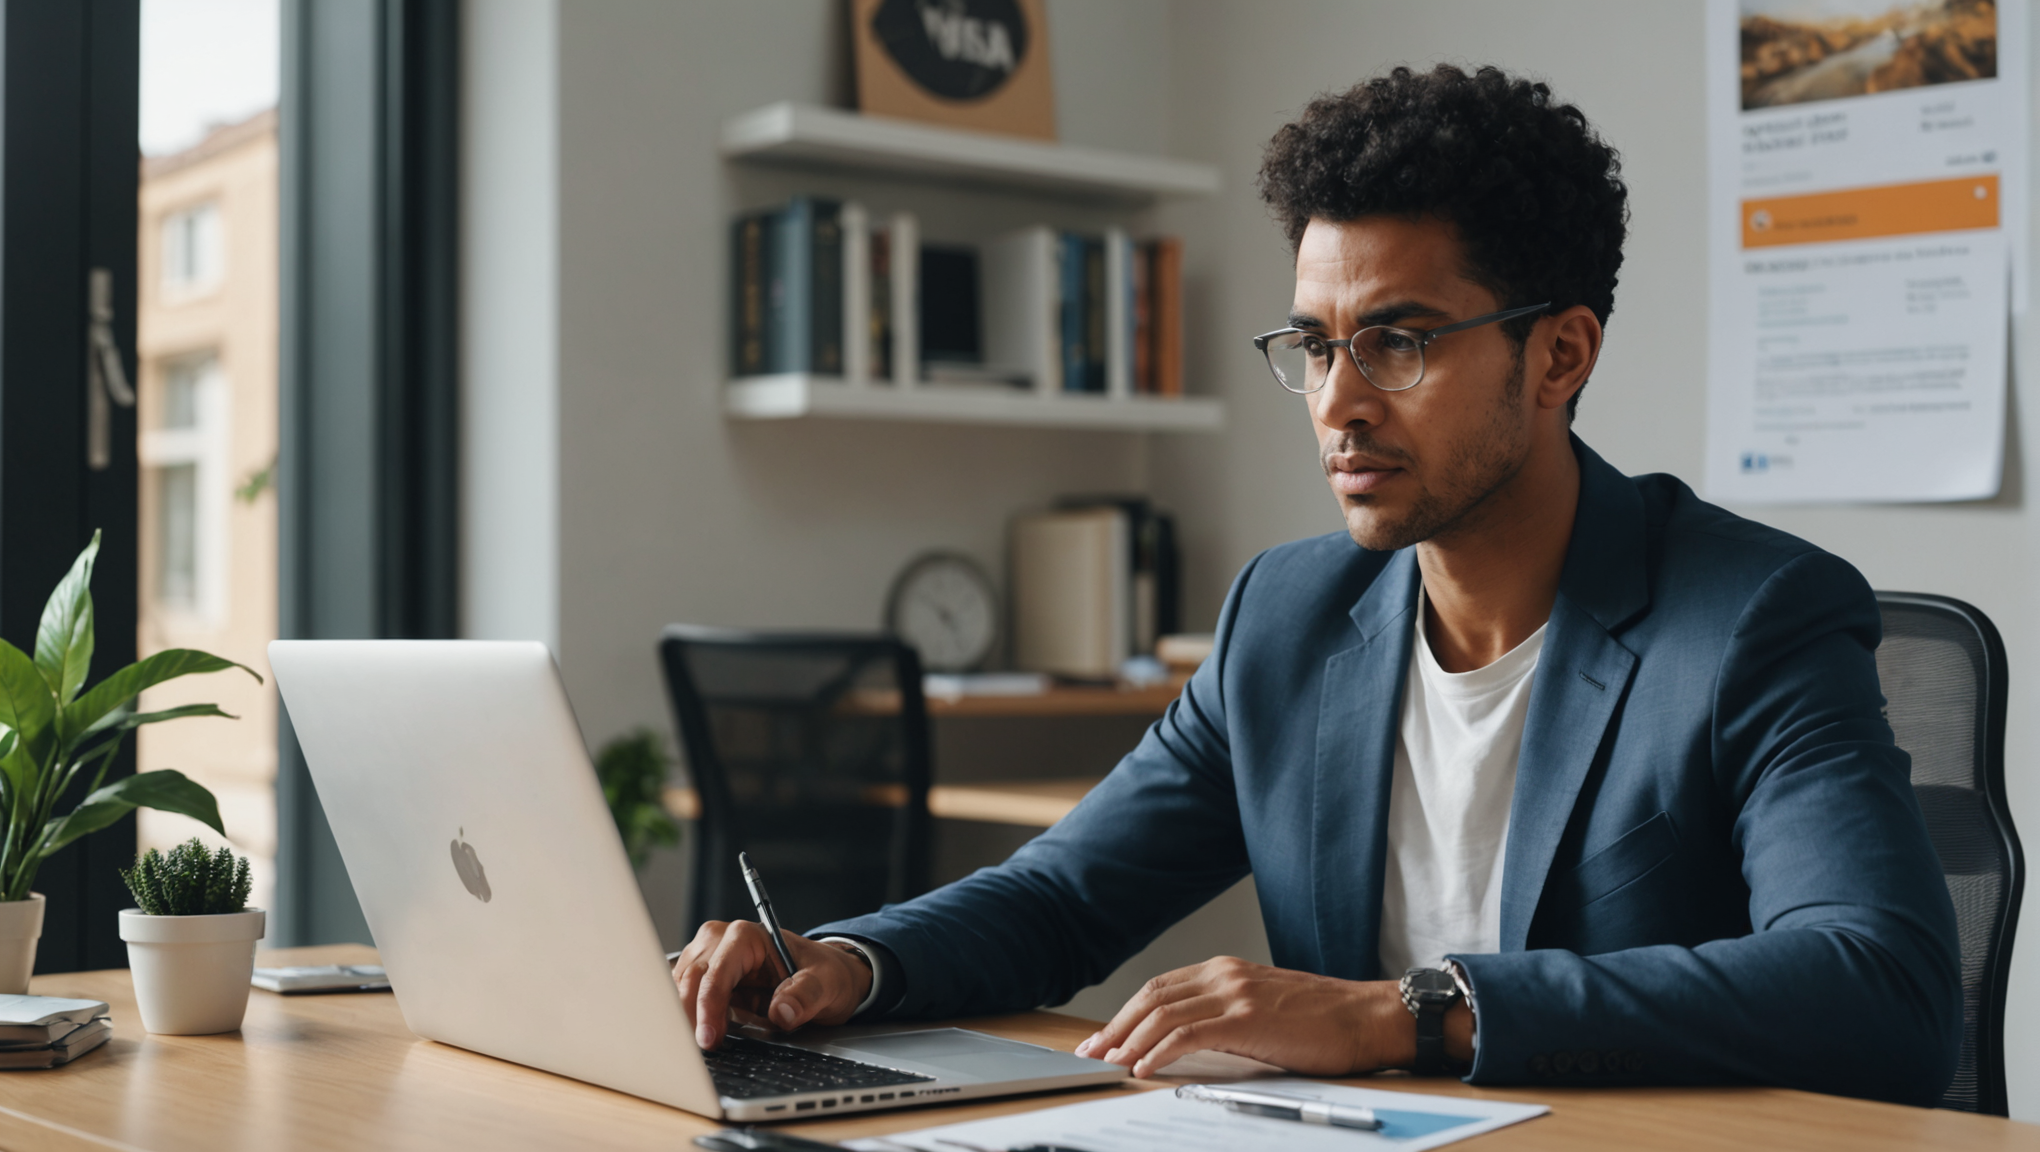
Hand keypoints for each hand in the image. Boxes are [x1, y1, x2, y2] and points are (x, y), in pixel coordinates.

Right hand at [671, 920, 873, 1048]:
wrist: (826, 977)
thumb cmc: (824, 974)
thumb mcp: (827, 983)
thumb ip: (806, 995)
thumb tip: (782, 1011)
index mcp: (749, 936)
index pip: (717, 972)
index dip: (709, 1006)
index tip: (709, 1038)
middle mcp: (722, 940)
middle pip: (690, 979)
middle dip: (690, 1016)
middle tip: (701, 1050)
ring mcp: (710, 958)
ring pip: (682, 988)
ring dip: (688, 1018)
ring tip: (702, 1046)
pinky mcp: (707, 978)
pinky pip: (688, 997)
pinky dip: (691, 1017)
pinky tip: (702, 1035)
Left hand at [1071, 956, 1468, 1078]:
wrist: (1369, 1018)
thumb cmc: (1325, 1022)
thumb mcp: (1265, 1010)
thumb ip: (1226, 1018)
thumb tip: (1186, 1046)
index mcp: (1226, 971)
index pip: (1161, 988)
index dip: (1126, 1013)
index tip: (1103, 1037)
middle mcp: (1225, 974)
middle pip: (1152, 996)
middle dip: (1115, 1025)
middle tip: (1089, 1051)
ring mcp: (1235, 993)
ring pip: (1163, 1013)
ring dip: (1128, 1040)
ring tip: (1107, 1062)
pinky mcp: (1247, 1018)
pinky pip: (1187, 1034)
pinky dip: (1157, 1050)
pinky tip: (1142, 1067)